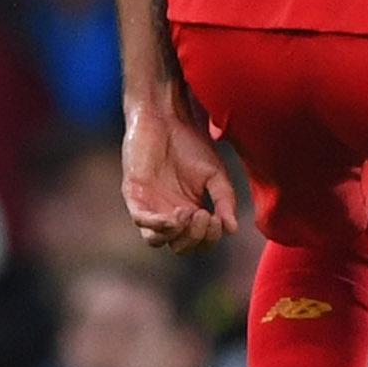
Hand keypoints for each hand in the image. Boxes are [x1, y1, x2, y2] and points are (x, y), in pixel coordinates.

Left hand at [121, 104, 238, 253]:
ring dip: (176, 234)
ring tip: (188, 211)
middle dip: (196, 237)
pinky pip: (142, 221)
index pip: (199, 242)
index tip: (217, 218)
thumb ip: (225, 201)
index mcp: (190, 211)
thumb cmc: (191, 143)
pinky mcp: (134, 195)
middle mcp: (169, 213)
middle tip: (204, 214)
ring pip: (157, 241)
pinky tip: (175, 214)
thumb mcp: (216, 175)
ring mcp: (150, 206)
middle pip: (180, 246)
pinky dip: (158, 225)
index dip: (210, 238)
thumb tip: (232, 229)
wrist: (166, 119)